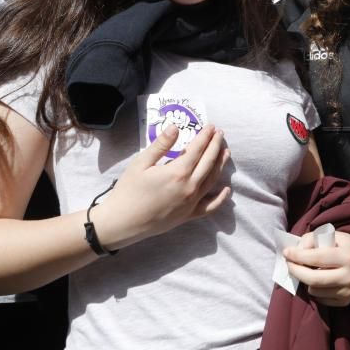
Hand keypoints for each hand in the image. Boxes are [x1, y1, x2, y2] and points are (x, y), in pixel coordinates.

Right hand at [89, 124, 231, 249]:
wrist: (121, 223)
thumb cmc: (128, 191)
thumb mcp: (141, 163)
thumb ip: (161, 145)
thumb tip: (175, 127)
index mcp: (178, 172)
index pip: (198, 149)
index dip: (205, 136)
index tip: (211, 126)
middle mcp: (189, 187)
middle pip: (208, 162)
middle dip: (215, 146)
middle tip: (220, 134)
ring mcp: (191, 202)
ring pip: (212, 180)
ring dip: (220, 164)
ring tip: (226, 152)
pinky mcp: (188, 215)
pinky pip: (210, 207)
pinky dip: (221, 198)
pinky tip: (227, 190)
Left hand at [284, 231, 349, 306]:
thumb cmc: (344, 245)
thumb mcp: (331, 235)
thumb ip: (311, 240)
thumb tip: (295, 253)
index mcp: (348, 257)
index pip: (317, 258)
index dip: (298, 256)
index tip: (286, 252)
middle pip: (313, 279)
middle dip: (296, 271)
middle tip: (289, 264)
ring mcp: (348, 291)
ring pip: (314, 291)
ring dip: (306, 281)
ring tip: (309, 270)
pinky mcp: (345, 301)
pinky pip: (320, 299)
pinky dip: (315, 289)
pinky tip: (320, 279)